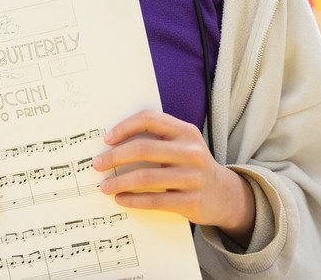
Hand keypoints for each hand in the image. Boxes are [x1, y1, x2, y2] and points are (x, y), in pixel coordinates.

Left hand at [93, 109, 255, 246]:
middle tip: (97, 164)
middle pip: (144, 149)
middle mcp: (191, 151)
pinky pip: (155, 200)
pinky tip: (121, 199)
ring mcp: (193, 176)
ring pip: (146, 177)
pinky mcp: (191, 200)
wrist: (223, 194)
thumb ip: (158, 138)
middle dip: (115, 156)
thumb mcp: (183, 144)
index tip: (107, 139)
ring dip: (120, 182)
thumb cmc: (191, 166)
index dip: (125, 127)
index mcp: (186, 132)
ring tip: (105, 186)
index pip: (150, 119)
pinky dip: (133, 200)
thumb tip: (113, 141)